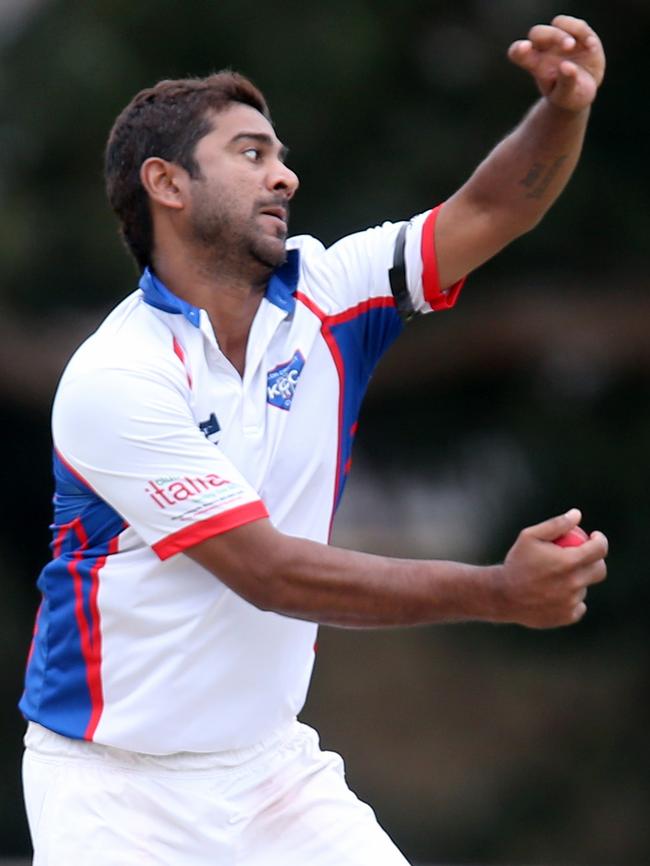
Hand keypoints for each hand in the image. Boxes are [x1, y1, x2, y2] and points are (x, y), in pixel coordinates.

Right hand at [496, 508, 607, 627]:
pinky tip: (558, 594)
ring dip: (577, 580)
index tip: (594, 538)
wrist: (502, 595)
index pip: (599, 550)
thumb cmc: (516, 562)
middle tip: (583, 557)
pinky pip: (578, 605)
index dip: (600, 541)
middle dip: (596, 561)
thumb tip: (577, 515)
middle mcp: (573, 583)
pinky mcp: (567, 616)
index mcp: (568, 562)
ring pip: (584, 587)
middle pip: (600, 571)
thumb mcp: (530, 536)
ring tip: (556, 577)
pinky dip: (571, 599)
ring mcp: (572, 602)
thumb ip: (556, 524)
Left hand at [508, 15, 605, 112]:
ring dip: (568, 29)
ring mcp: (561, 39)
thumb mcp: (566, 96)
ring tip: (575, 44)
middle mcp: (544, 49)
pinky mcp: (579, 35)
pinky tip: (590, 45)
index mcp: (535, 65)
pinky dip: (583, 32)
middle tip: (568, 46)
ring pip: (558, 23)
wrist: (582, 91)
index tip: (524, 48)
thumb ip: (565, 84)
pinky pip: (579, 26)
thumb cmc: (568, 96)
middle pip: (538, 33)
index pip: (517, 52)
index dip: (518, 49)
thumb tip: (566, 66)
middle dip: (552, 35)